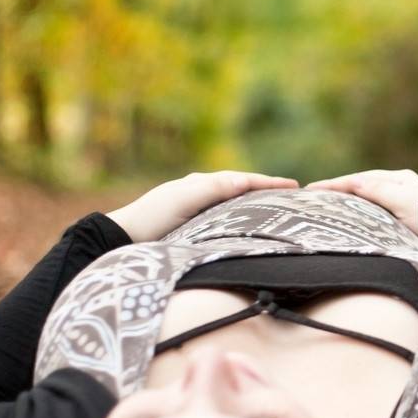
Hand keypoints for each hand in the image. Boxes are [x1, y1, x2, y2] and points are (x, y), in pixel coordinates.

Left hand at [106, 171, 298, 242]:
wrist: (122, 237)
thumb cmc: (153, 217)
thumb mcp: (184, 199)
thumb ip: (214, 189)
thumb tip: (245, 182)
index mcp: (201, 183)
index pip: (243, 180)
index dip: (269, 182)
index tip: (295, 186)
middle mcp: (201, 192)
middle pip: (241, 188)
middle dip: (266, 190)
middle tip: (293, 196)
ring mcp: (197, 208)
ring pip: (234, 202)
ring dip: (255, 203)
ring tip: (278, 209)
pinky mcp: (192, 226)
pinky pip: (225, 216)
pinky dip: (241, 215)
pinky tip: (248, 224)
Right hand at [305, 168, 417, 249]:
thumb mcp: (405, 202)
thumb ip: (379, 191)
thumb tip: (353, 182)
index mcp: (400, 179)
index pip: (359, 179)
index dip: (334, 184)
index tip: (308, 189)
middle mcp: (402, 186)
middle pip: (363, 186)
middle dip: (339, 190)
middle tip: (312, 197)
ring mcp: (406, 202)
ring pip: (370, 199)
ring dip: (350, 201)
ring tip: (327, 207)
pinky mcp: (410, 219)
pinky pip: (378, 211)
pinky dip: (363, 212)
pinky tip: (355, 220)